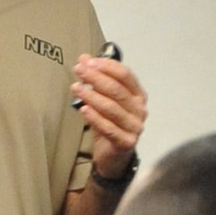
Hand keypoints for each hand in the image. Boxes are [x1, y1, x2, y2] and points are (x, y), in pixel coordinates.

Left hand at [72, 54, 147, 179]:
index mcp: (138, 95)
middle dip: (96, 78)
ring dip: (92, 96)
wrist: (113, 156)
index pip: (125, 75)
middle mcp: (140, 110)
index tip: (88, 61)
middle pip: (117, 90)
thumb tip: (83, 58)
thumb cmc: (109, 123)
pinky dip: (95, 117)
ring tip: (76, 88)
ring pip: (112, 108)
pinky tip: (83, 109)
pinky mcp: (126, 142)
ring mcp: (135, 127)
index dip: (107, 66)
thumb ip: (95, 78)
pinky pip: (108, 128)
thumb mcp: (101, 98)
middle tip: (78, 71)